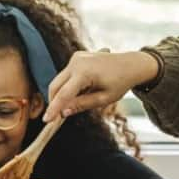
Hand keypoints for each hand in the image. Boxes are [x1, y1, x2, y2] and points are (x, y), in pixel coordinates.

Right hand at [44, 49, 159, 121]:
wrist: (132, 64)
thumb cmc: (121, 83)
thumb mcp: (104, 98)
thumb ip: (82, 105)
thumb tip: (63, 112)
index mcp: (84, 72)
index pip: (63, 94)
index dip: (53, 109)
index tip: (46, 121)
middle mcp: (77, 62)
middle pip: (55, 85)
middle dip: (54, 102)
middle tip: (56, 117)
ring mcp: (76, 58)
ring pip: (60, 80)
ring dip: (62, 94)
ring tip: (77, 102)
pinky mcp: (77, 57)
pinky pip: (67, 75)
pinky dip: (68, 86)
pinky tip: (83, 91)